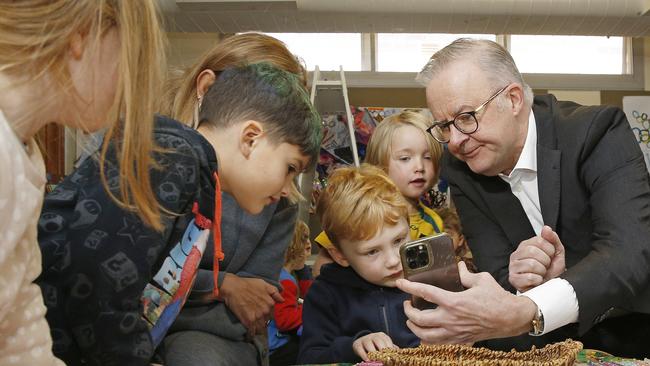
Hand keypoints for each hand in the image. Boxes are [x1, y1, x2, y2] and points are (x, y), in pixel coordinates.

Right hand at [219, 274, 283, 335]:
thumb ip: (274, 292)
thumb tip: (282, 300)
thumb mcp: (264, 284)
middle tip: (256, 321)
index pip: (272, 315)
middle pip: (266, 322)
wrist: (233, 287)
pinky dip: (251, 334)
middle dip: (262, 322)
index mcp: (270, 303)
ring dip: (257, 330)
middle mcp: (266, 311)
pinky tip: (249, 335)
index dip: (267, 316)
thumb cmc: (248, 284)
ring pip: (260, 328)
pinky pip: (252, 332)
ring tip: (253, 329)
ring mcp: (257, 317)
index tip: (262, 316)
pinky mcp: (248, 321)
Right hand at [352, 332, 397, 360]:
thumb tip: (399, 353)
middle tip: (384, 358)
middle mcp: (373, 336)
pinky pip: (360, 349)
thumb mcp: (383, 346)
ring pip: (368, 344)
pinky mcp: (357, 344)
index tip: (392, 355)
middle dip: (381, 349)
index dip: (389, 348)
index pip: (387, 340)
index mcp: (382, 336)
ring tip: (376, 360)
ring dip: (372, 352)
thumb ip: (390, 349)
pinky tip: (367, 360)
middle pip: (378, 340)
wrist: (362, 343)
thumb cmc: (376, 346)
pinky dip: (364, 355)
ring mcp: (365, 339)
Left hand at [396, 262, 536, 344]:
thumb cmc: (497, 299)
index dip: (409, 287)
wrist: (511, 319)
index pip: (425, 293)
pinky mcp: (459, 340)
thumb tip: (458, 267)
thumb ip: (466, 274)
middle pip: (418, 318)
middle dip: (408, 311)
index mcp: (454, 301)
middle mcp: (451, 319)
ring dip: (413, 327)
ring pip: (424, 335)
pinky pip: (437, 344)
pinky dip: (426, 339)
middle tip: (407, 304)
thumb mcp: (482, 280)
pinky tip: (425, 333)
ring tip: (412, 319)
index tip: (400, 283)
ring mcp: (454, 332)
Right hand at [509, 226, 565, 291]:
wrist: (548, 289)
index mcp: (525, 246)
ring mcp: (513, 266)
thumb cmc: (550, 271)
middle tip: (545, 267)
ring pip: (531, 264)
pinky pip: (530, 277)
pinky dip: (538, 280)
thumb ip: (552, 239)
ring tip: (541, 274)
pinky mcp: (513, 279)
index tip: (550, 257)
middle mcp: (516, 254)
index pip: (539, 240)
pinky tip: (537, 281)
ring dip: (542, 272)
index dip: (549, 250)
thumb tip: (546, 228)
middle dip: (545, 261)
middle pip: (532, 251)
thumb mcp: (556, 253)